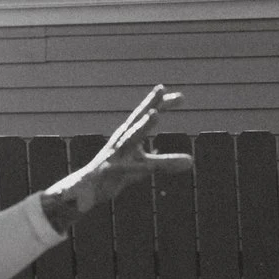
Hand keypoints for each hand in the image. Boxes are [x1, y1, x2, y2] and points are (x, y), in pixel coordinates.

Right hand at [40, 87, 190, 230]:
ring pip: (131, 138)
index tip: (180, 96)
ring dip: (142, 125)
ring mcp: (115, 155)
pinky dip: (137, 167)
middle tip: (162, 89)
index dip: (160, 104)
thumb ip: (166, 162)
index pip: (146, 115)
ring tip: (155, 114)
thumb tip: (191, 161)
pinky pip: (127, 170)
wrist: (86, 189)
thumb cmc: (117, 173)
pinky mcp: (111, 172)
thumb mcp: (144, 167)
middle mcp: (121, 140)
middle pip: (138, 119)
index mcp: (128, 135)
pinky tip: (149, 166)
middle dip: (150, 104)